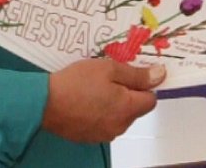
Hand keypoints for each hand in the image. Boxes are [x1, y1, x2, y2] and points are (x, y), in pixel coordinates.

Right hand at [41, 59, 164, 143]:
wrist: (44, 103)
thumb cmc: (76, 82)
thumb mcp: (109, 69)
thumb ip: (137, 74)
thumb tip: (160, 75)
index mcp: (127, 109)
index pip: (151, 99)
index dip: (144, 85)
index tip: (131, 75)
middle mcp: (120, 126)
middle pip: (134, 108)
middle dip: (127, 94)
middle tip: (107, 78)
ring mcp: (105, 134)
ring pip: (119, 116)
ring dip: (113, 103)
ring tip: (94, 89)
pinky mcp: (90, 137)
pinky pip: (104, 123)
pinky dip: (100, 113)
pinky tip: (85, 101)